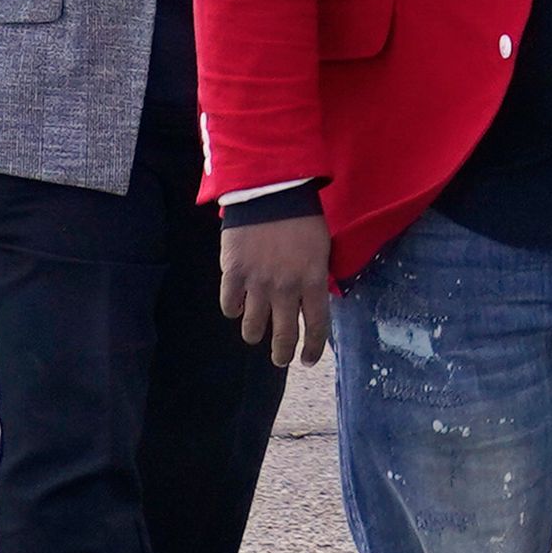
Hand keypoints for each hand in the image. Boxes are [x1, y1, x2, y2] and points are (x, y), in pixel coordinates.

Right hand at [221, 213, 332, 366]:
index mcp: (313, 281)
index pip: (316, 327)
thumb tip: (312, 301)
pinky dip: (233, 309)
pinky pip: (229, 305)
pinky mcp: (233, 274)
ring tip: (256, 333)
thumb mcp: (322, 249)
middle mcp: (286, 289)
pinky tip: (237, 306)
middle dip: (282, 353)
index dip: (313, 348)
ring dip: (255, 333)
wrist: (270, 192)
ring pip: (253, 327)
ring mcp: (258, 283)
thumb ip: (316, 278)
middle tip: (281, 359)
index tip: (308, 360)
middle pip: (284, 336)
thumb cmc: (302, 217)